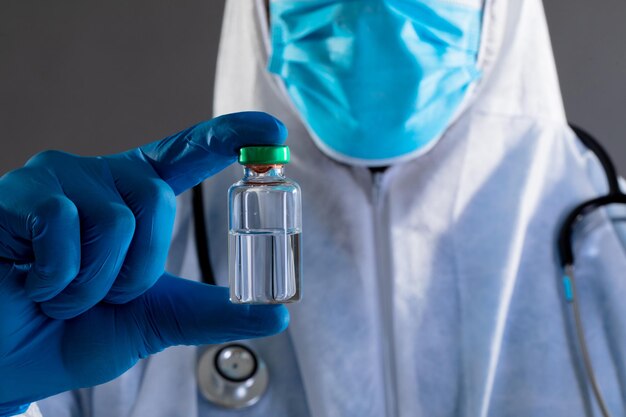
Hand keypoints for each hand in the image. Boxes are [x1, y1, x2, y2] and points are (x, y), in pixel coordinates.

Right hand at [0, 112, 288, 414]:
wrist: (6, 361)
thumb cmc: (71, 333)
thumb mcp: (152, 321)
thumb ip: (209, 313)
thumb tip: (279, 314)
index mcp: (135, 201)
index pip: (187, 155)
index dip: (229, 136)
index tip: (272, 129)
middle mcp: (101, 180)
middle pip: (156, 199)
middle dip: (135, 269)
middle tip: (100, 296)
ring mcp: (57, 181)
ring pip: (116, 219)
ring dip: (93, 282)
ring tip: (59, 293)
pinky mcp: (17, 194)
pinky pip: (63, 225)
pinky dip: (55, 277)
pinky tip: (30, 282)